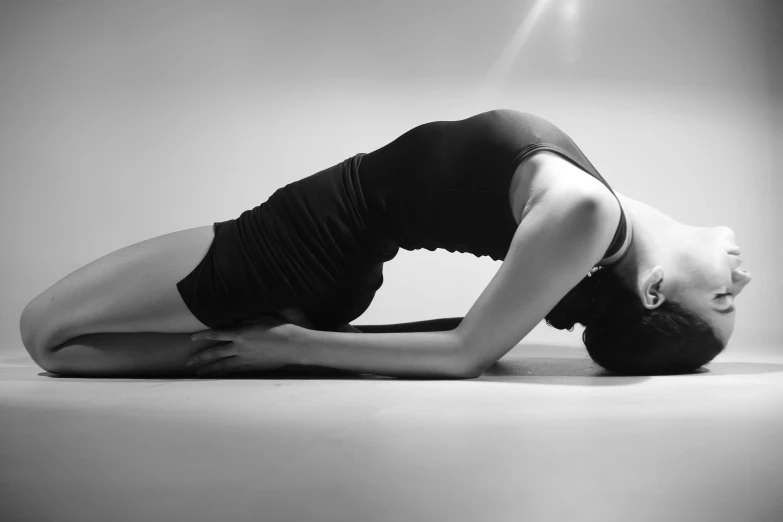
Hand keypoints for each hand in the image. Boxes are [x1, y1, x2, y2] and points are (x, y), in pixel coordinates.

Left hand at [186, 311, 307, 377]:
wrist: (292, 346)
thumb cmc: (280, 328)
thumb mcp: (261, 318)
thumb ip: (245, 321)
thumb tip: (235, 322)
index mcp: (241, 333)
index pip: (216, 334)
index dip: (202, 336)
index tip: (191, 338)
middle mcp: (239, 348)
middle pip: (215, 353)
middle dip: (200, 358)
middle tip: (188, 362)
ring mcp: (245, 359)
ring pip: (222, 365)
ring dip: (209, 369)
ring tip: (198, 373)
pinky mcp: (252, 367)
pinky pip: (234, 371)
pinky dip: (224, 374)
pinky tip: (218, 376)